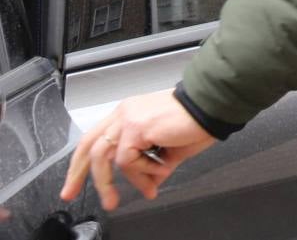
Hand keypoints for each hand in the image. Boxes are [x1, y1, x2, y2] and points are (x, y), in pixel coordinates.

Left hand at [62, 90, 218, 209]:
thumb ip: (154, 165)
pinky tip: (160, 169)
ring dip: (106, 183)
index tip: (76, 182)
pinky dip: (141, 171)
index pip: (96, 137)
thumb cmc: (197, 122)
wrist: (212, 107)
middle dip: (77, 174)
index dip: (83, 162)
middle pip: (88, 145)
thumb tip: (150, 183)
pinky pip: (127, 161)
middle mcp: (125, 113)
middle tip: (70, 194)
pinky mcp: (136, 127)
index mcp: (130, 114)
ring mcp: (128, 118)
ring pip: (102, 157)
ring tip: (114, 201)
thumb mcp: (170, 149)